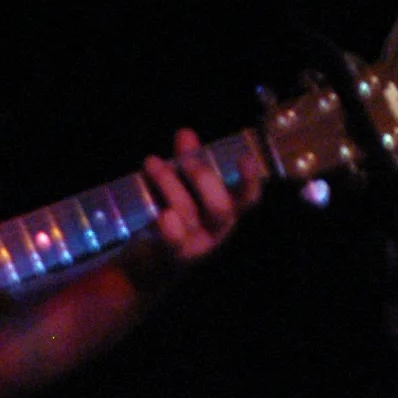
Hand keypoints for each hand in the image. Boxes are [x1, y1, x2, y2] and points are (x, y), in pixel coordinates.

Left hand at [141, 128, 260, 265]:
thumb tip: (186, 133)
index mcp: (230, 211)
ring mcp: (198, 247)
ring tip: (152, 163)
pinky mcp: (175, 258)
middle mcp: (219, 231)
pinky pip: (175, 243)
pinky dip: (170, 229)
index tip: (245, 159)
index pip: (248, 198)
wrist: (148, 264)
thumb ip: (188, 161)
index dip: (249, 180)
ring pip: (188, 215)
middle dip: (203, 179)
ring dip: (170, 185)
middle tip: (186, 160)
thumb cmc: (175, 218)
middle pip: (220, 208)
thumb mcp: (183, 188)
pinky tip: (163, 215)